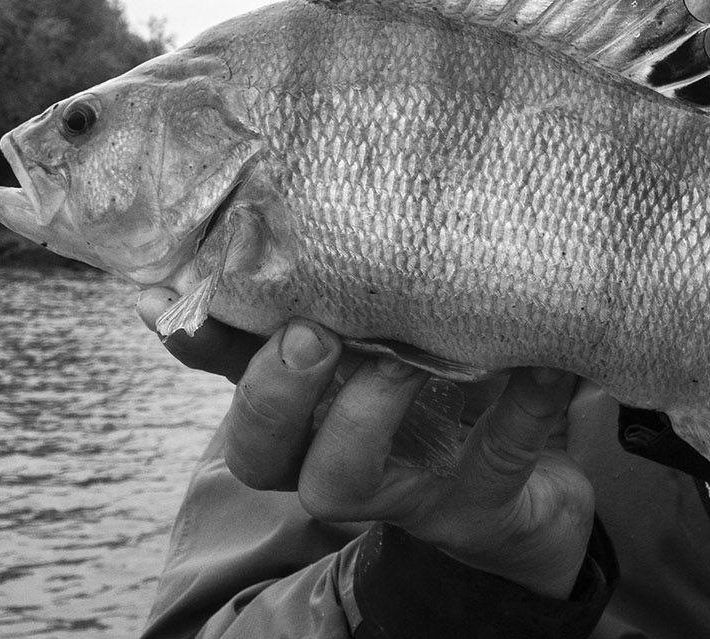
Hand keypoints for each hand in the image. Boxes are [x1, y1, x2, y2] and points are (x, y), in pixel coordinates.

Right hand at [136, 290, 594, 598]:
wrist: (531, 498)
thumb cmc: (451, 398)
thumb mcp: (401, 338)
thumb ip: (361, 291)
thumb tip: (312, 205)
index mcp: (310, 409)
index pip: (230, 378)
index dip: (195, 342)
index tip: (164, 294)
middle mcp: (336, 457)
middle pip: (262, 452)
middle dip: (271, 393)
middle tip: (309, 333)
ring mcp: (407, 490)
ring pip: (343, 479)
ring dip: (361, 415)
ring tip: (400, 360)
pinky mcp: (483, 504)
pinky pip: (495, 458)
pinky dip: (522, 408)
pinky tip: (544, 363)